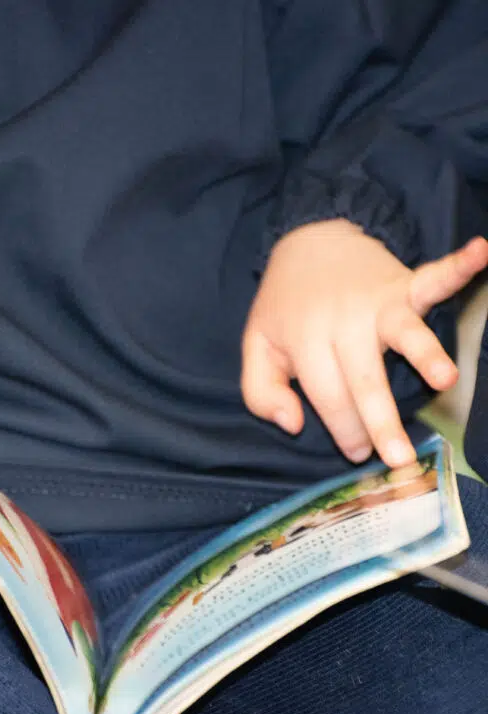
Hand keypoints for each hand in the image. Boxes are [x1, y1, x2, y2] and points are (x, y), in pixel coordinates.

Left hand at [241, 220, 487, 466]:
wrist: (307, 244)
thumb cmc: (285, 307)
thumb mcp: (257, 348)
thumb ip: (261, 392)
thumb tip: (293, 424)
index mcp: (305, 342)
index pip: (328, 395)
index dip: (343, 429)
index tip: (359, 454)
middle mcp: (342, 323)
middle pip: (364, 379)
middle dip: (380, 420)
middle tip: (399, 459)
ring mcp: (376, 302)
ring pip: (404, 335)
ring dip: (427, 355)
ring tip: (446, 379)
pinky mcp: (404, 284)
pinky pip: (435, 276)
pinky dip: (459, 267)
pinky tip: (481, 253)